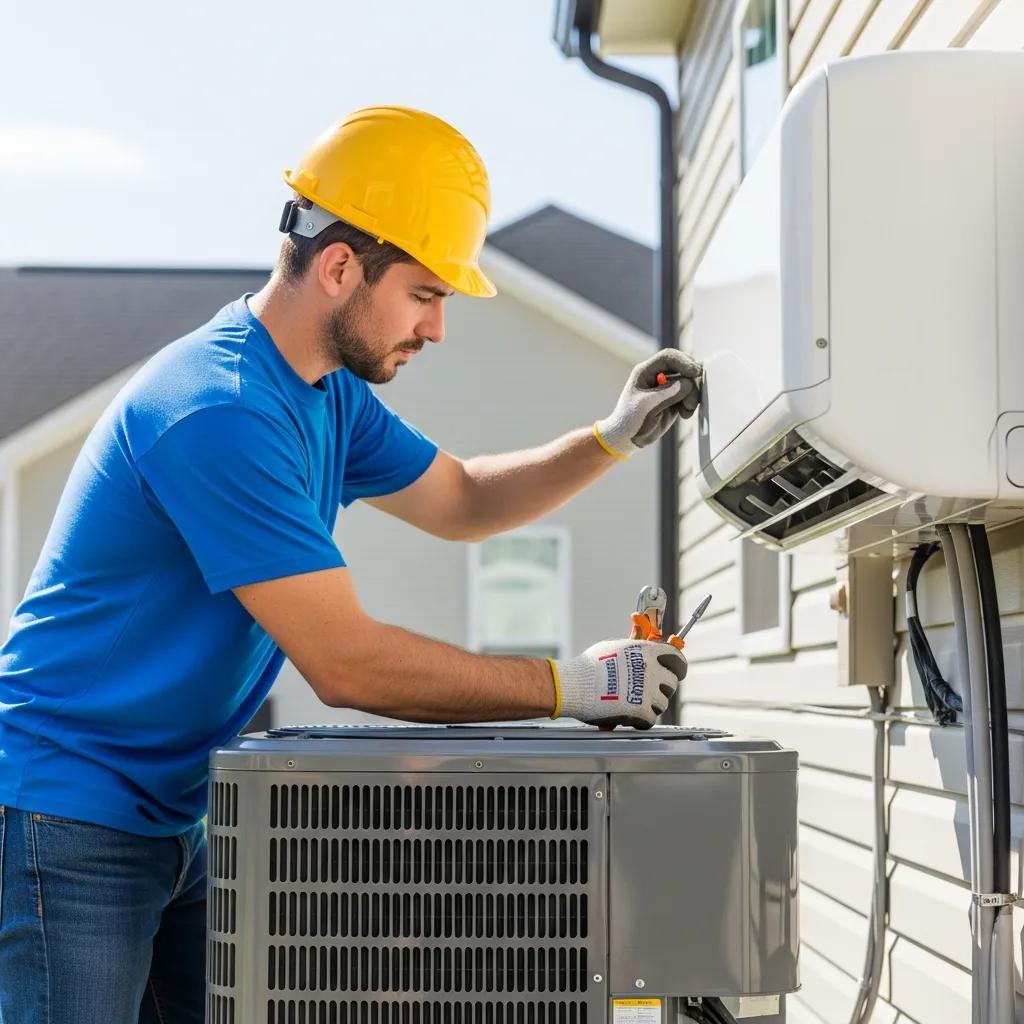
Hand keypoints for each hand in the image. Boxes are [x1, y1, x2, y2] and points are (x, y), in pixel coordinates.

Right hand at [548, 638, 687, 729]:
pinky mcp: (641, 710)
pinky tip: (629, 717)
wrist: (573, 685)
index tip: (674, 673)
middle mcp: (651, 670)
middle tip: (646, 692)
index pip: (677, 659)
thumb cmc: (590, 666)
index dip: (677, 668)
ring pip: (662, 704)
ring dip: (649, 705)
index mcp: (647, 651)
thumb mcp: (615, 648)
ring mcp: (647, 691)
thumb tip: (642, 641)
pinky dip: (641, 721)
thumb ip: (635, 647)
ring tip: (630, 703)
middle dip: (661, 689)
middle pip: (671, 684)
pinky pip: (650, 720)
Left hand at [595, 349, 701, 458]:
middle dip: (691, 382)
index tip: (694, 372)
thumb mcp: (647, 405)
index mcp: (646, 371)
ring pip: (690, 383)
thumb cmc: (630, 419)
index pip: (668, 357)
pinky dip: (691, 404)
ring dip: (692, 396)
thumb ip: (668, 393)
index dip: (683, 361)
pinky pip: (690, 396)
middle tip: (692, 400)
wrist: (627, 438)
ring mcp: (668, 388)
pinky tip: (685, 415)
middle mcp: (658, 376)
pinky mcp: (675, 400)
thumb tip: (688, 383)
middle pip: (683, 368)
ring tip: (686, 411)